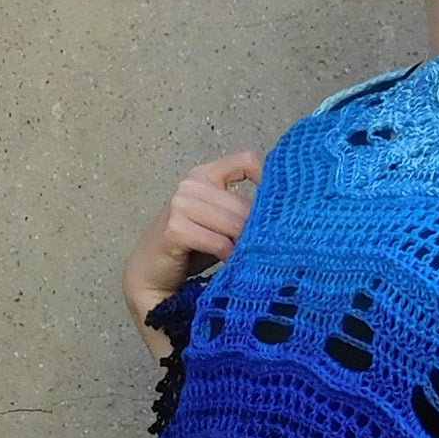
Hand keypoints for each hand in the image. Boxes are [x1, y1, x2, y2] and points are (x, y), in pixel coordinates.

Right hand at [123, 149, 261, 358]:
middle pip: (245, 204)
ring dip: (242, 245)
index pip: (248, 160)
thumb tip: (286, 214)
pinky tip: (227, 263)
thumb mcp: (222, 224)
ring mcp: (181, 203)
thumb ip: (242, 210)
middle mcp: (192, 183)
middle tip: (261, 250)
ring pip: (234, 223)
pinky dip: (227, 255)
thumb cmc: (191, 250)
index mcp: (205, 174)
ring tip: (243, 259)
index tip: (282, 208)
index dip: (270, 180)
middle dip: (256, 230)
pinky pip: (218, 241)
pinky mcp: (175, 228)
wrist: (152, 277)